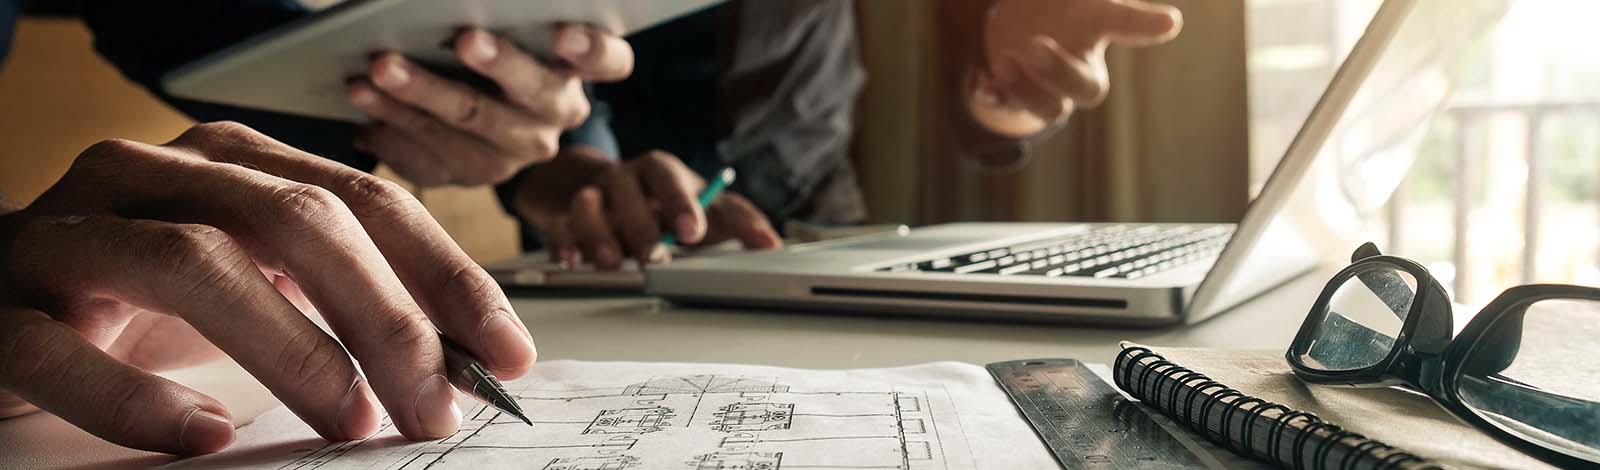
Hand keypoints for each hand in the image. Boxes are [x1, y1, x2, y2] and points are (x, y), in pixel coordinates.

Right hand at [0, 123, 535, 454]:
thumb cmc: (137, 304)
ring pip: (191, 262)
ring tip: (351, 419)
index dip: (447, 277)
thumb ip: (338, 303)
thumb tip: (457, 364)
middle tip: (437, 407)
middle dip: (386, 318)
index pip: (365, 202)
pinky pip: (60, 350)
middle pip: (294, 221)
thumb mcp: (253, 287)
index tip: (508, 353)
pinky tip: (202, 435)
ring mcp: (64, 238)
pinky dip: (138, 397)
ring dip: (291, 348)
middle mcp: (147, 176)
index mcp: (227, 163)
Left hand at [347, 25, 632, 186]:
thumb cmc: (488, 46)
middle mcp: (554, 117)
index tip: (565, 35)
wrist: (469, 109)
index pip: (608, 60)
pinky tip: (364, 110)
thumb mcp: (506, 27)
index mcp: (576, 72)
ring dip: (420, 98)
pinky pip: (429, 159)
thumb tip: (456, 0)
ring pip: (468, 127)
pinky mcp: (466, 176)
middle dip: (497, 65)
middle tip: (465, 39)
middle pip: (530, 93)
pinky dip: (392, 130)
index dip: (592, 50)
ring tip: (378, 70)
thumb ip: (503, 11)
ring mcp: (512, 155)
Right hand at [511, 148, 781, 269]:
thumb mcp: (703, 207)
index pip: (669, 176)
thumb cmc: (663, 204)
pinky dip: (564, 243)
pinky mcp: (562, 217)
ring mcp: (590, 196)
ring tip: (611, 261)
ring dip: (599, 233)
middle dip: (640, 224)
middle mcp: (623, 178)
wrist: (603, 193)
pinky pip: (558, 226)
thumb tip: (773, 244)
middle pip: (627, 190)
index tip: (691, 231)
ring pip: (587, 204)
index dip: (680, 201)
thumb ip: (738, 221)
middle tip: (653, 255)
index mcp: (659, 171)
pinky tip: (573, 260)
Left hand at [969, 0, 1181, 136]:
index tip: (1170, 20)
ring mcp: (1051, 88)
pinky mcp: (1017, 96)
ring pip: (1052, 109)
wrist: (1017, 22)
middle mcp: (1081, 67)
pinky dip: (995, 100)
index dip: (1144, 26)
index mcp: (1098, 28)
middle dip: (1060, 72)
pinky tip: (983, 87)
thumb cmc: (1059, 8)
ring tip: (1006, 58)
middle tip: (1031, 46)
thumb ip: (1109, 6)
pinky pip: (1011, 111)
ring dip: (1026, 90)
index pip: (1125, 26)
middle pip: (1088, 89)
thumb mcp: (1081, 3)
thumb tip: (1156, 11)